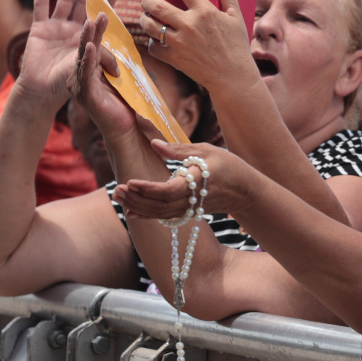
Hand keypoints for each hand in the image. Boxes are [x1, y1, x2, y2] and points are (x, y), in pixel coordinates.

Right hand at [15, 0, 111, 113]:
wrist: (43, 91)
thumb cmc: (67, 82)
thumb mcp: (89, 68)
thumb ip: (103, 59)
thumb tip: (120, 59)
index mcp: (88, 37)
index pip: (99, 14)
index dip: (107, 0)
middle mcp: (73, 29)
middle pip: (83, 1)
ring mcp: (56, 26)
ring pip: (64, 0)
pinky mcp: (39, 28)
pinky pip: (40, 6)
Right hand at [66, 13, 136, 142]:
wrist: (124, 130)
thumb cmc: (124, 103)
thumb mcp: (123, 76)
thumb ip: (118, 61)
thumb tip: (125, 43)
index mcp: (89, 68)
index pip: (94, 41)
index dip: (100, 26)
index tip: (107, 8)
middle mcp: (80, 74)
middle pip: (86, 43)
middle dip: (93, 25)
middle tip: (100, 7)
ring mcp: (80, 84)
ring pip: (83, 54)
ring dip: (90, 36)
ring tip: (94, 20)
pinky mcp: (84, 94)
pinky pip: (85, 72)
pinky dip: (88, 58)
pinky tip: (90, 45)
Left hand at [112, 140, 255, 219]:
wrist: (245, 191)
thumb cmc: (229, 166)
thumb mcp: (207, 151)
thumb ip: (179, 150)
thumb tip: (154, 143)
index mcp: (198, 181)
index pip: (169, 191)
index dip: (148, 189)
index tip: (130, 182)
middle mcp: (193, 199)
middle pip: (160, 205)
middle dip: (136, 199)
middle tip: (116, 189)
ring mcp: (190, 208)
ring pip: (160, 213)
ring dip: (138, 206)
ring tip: (118, 197)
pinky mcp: (188, 212)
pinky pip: (165, 217)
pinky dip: (147, 214)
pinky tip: (131, 210)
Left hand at [140, 0, 257, 94]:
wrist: (233, 78)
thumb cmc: (237, 46)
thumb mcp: (236, 18)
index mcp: (205, 12)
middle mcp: (189, 25)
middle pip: (157, 6)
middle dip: (147, 0)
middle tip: (146, 0)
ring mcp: (180, 43)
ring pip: (151, 26)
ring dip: (145, 19)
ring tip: (148, 18)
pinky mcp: (175, 59)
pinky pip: (153, 48)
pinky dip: (152, 43)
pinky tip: (156, 40)